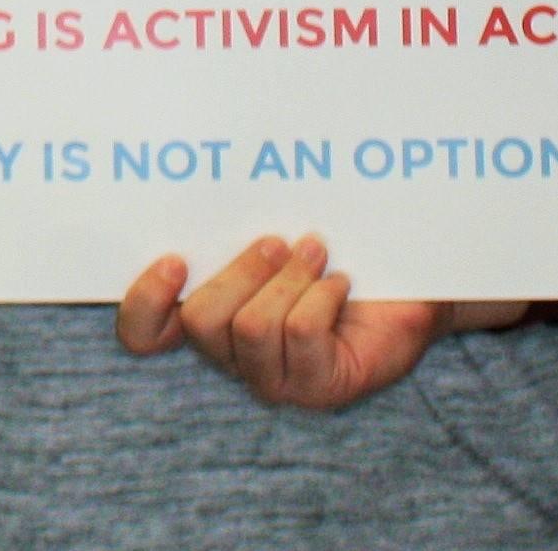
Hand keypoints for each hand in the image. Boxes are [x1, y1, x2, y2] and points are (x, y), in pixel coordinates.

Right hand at [114, 236, 511, 411]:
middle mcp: (233, 356)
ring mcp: (274, 379)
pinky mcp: (318, 387)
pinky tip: (341, 286)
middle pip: (204, 320)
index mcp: (211, 318)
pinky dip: (323, 297)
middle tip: (279, 241)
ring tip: (319, 255)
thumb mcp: (278, 228)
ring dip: (291, 279)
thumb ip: (236, 220)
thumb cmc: (339, 246)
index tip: (173, 261)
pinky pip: (301, 335)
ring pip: (252, 328)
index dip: (145, 303)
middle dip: (243, 270)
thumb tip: (209, 170)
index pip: (145, 334)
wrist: (413, 279)